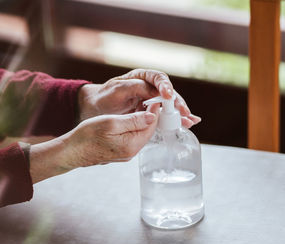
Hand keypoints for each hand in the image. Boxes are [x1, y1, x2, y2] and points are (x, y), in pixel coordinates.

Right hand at [29, 105, 159, 182]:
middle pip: (148, 131)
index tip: (154, 98)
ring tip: (141, 106)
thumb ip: (133, 120)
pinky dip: (134, 127)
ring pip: (141, 134)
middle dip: (150, 115)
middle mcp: (132, 152)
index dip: (154, 110)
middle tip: (149, 100)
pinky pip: (133, 138)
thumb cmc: (87, 136)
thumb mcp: (111, 123)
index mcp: (131, 145)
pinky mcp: (121, 152)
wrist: (72, 151)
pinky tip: (130, 118)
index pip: (151, 125)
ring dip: (142, 121)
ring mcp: (127, 153)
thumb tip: (152, 116)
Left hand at [79, 69, 200, 127]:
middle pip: (168, 93)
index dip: (165, 86)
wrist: (94, 110)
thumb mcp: (116, 90)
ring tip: (190, 120)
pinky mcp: (150, 113)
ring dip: (180, 113)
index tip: (168, 95)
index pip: (158, 78)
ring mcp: (151, 101)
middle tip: (183, 112)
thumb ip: (134, 88)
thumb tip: (154, 91)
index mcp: (141, 77)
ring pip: (169, 105)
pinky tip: (187, 124)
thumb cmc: (103, 98)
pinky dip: (175, 120)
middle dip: (177, 103)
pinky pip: (164, 116)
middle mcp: (149, 88)